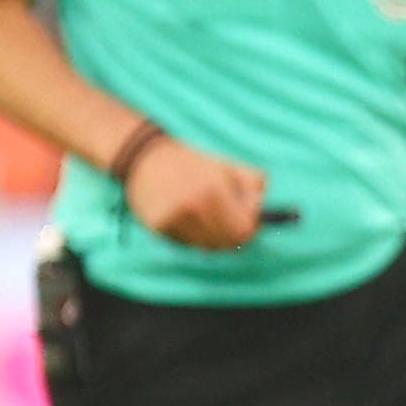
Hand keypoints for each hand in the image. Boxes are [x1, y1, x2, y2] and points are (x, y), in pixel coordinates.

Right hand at [126, 138, 266, 249]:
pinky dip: (191, 236)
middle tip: (230, 224)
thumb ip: (254, 189)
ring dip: (211, 237)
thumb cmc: (195, 165)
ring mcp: (173, 218)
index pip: (243, 231)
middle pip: (226, 244)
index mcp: (214, 190)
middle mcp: (192, 206)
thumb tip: (259, 214)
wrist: (146, 158)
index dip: (250, 230)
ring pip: (207, 247)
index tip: (250, 224)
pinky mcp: (158, 226)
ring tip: (204, 216)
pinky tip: (184, 217)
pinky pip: (186, 244)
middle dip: (232, 236)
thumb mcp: (229, 168)